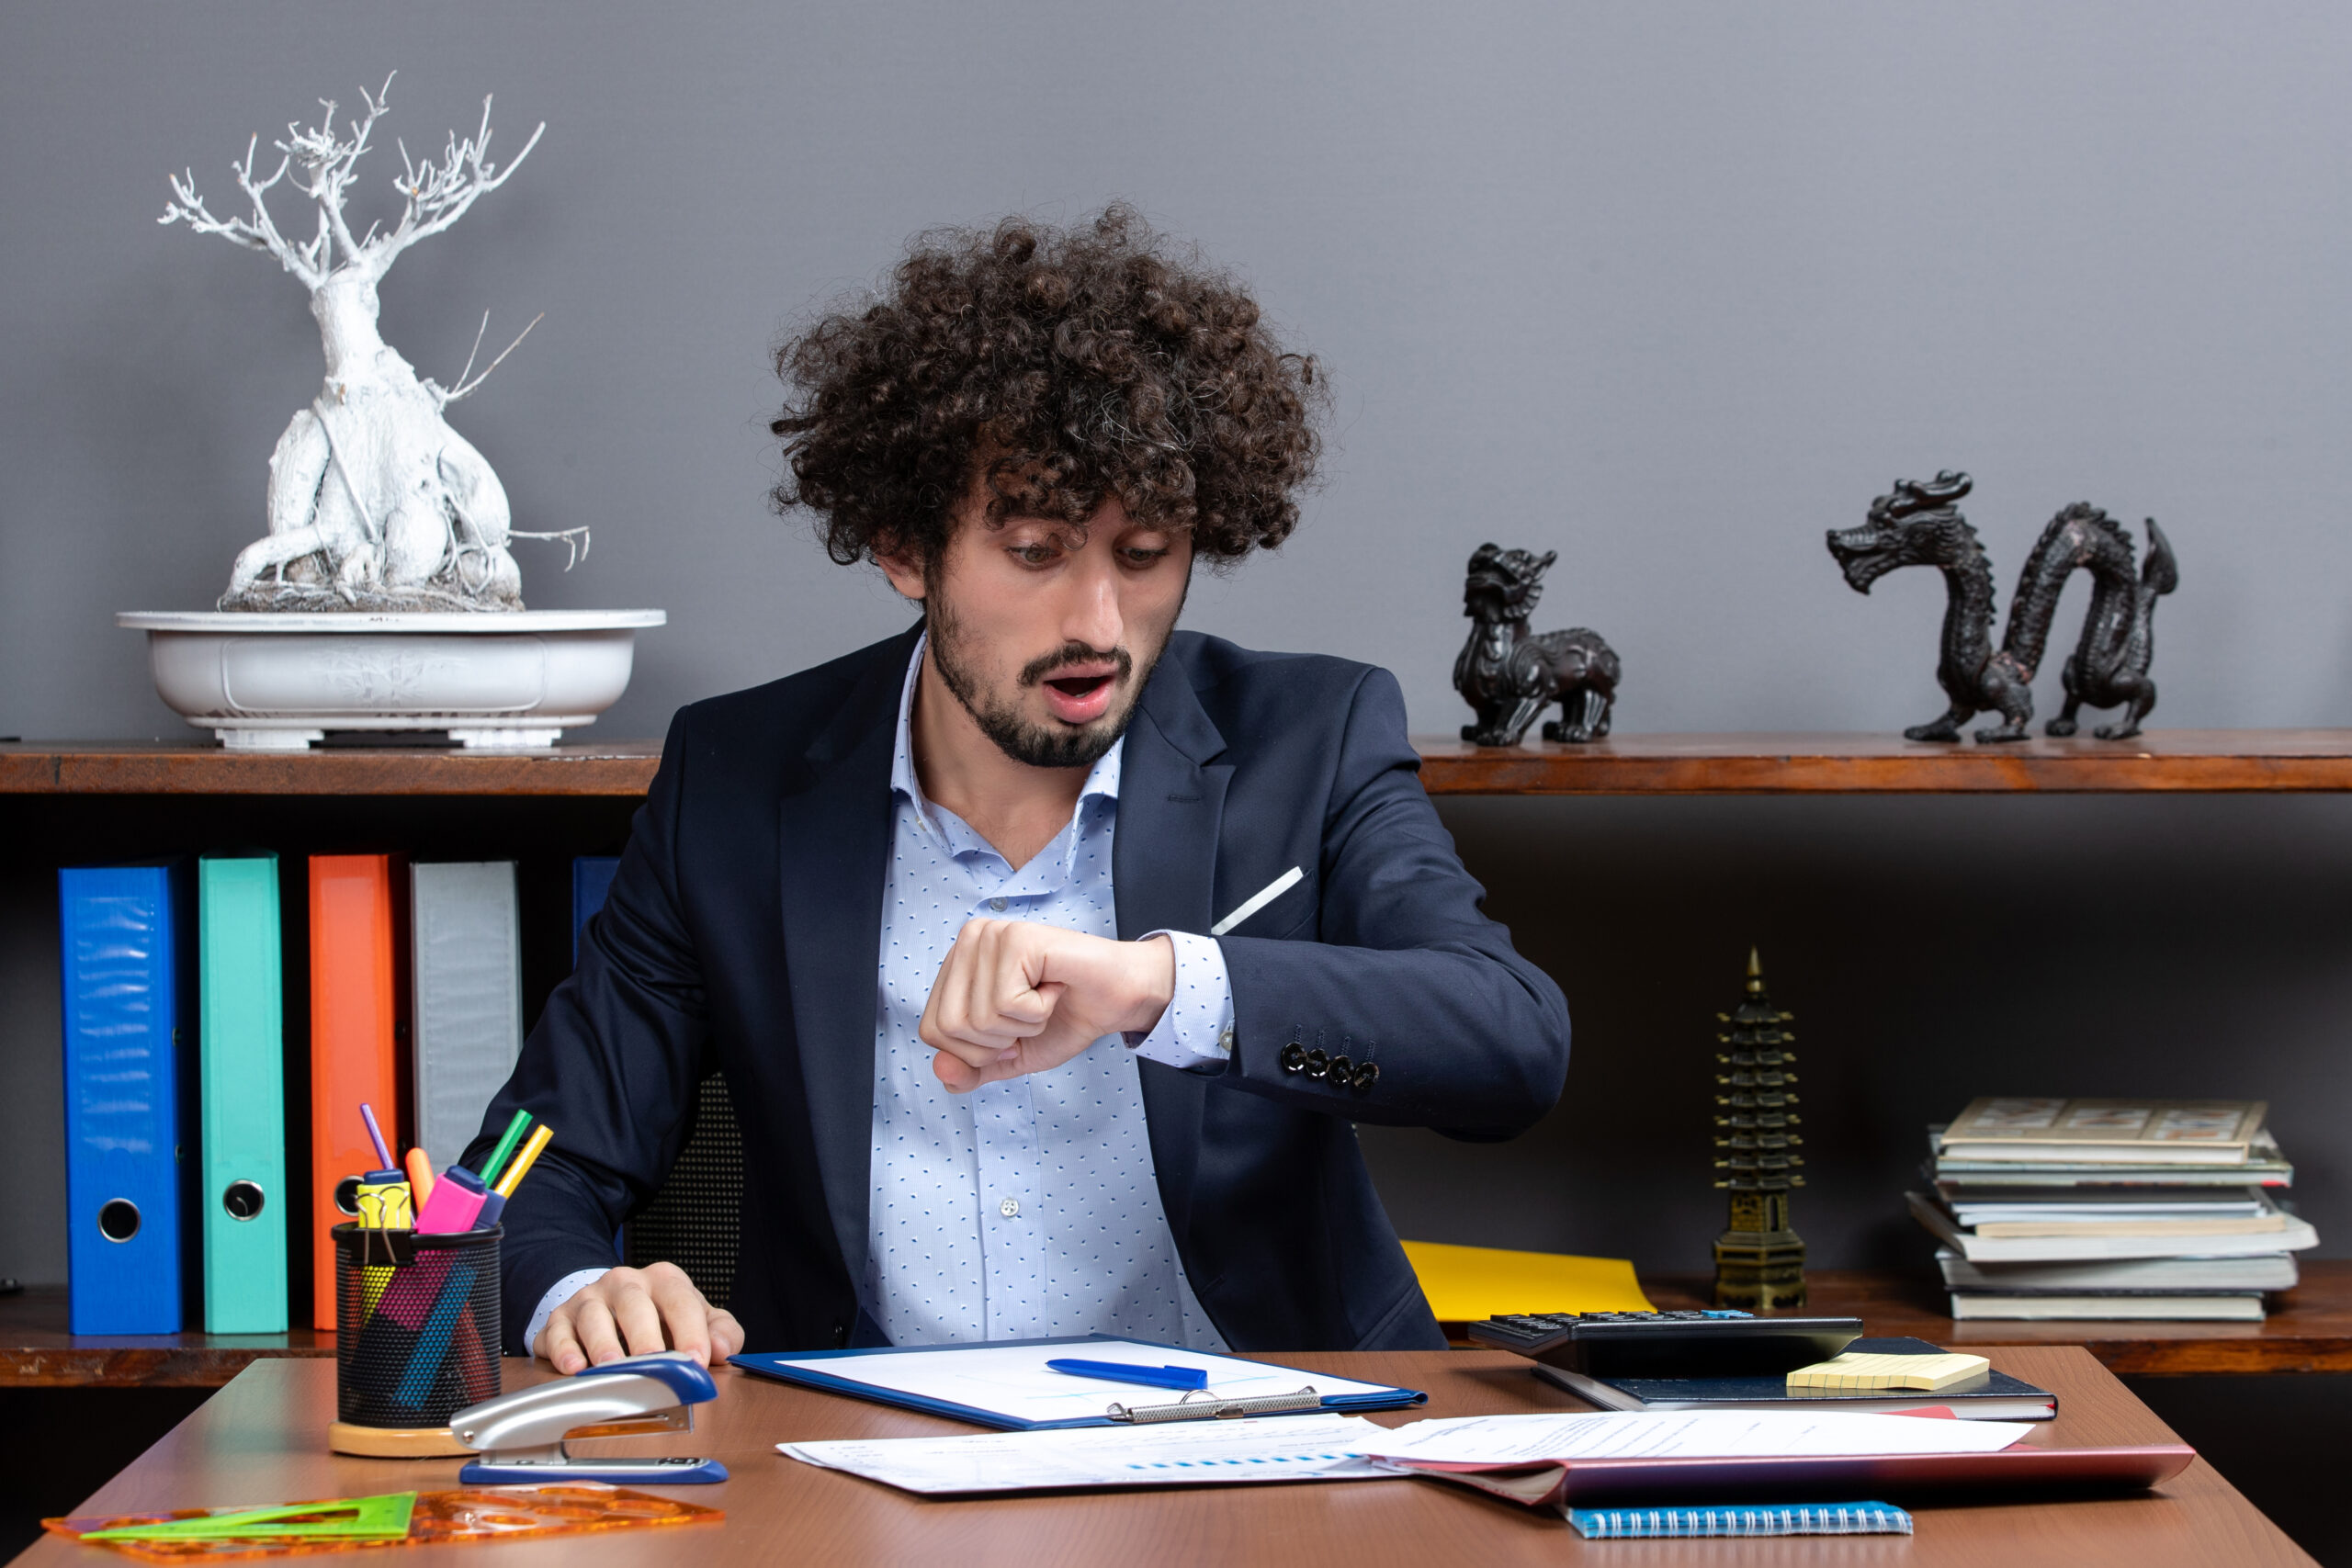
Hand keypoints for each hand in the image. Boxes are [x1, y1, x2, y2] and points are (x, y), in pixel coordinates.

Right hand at [533, 1262, 744, 1374]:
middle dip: (644, 1335)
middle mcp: (625, 1283)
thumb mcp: (699, 1318)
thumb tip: (722, 1349)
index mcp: (664, 1280)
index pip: (680, 1301)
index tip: (696, 1361)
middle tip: (652, 1362)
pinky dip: (564, 1350)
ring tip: (611, 1367)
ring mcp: (590, 1298)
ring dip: (603, 1343)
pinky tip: (574, 1367)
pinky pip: (558, 1331)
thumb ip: (722, 1331)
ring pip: (594, 1316)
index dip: (690, 1332)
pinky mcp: (560, 1318)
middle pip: (634, 1304)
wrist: (609, 1304)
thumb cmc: (660, 1317)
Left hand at [920, 921, 1174, 1091]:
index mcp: (957, 964)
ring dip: (1023, 1025)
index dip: (975, 1050)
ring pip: (979, 1018)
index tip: (1013, 1030)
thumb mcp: (1008, 1056)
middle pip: (949, 1027)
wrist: (1118, 1000)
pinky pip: (1007, 1003)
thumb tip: (942, 1073)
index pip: (931, 1029)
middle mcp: (968, 941)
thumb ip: (971, 1070)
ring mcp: (991, 935)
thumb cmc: (1066, 1017)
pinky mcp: (1017, 938)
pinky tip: (1054, 988)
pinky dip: (1039, 1011)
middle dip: (998, 1042)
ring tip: (1045, 999)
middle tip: (1032, 1015)